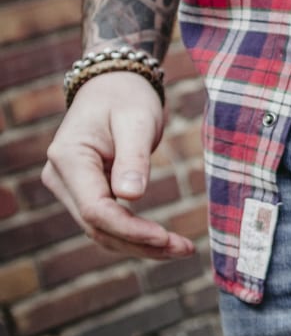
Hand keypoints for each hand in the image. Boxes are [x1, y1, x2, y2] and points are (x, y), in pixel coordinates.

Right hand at [42, 70, 195, 260]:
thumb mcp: (137, 121)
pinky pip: (106, 222)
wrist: (113, 86)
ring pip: (100, 231)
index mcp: (69, 158)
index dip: (130, 229)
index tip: (165, 237)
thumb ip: (133, 158)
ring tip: (181, 249)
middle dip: (140, 244)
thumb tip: (131, 196)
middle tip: (184, 249)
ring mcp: (69, 187)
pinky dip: (134, 234)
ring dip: (139, 245)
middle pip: (97, 227)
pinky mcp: (84, 192)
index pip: (95, 209)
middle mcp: (61, 177)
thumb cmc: (126, 99)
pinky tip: (164, 241)